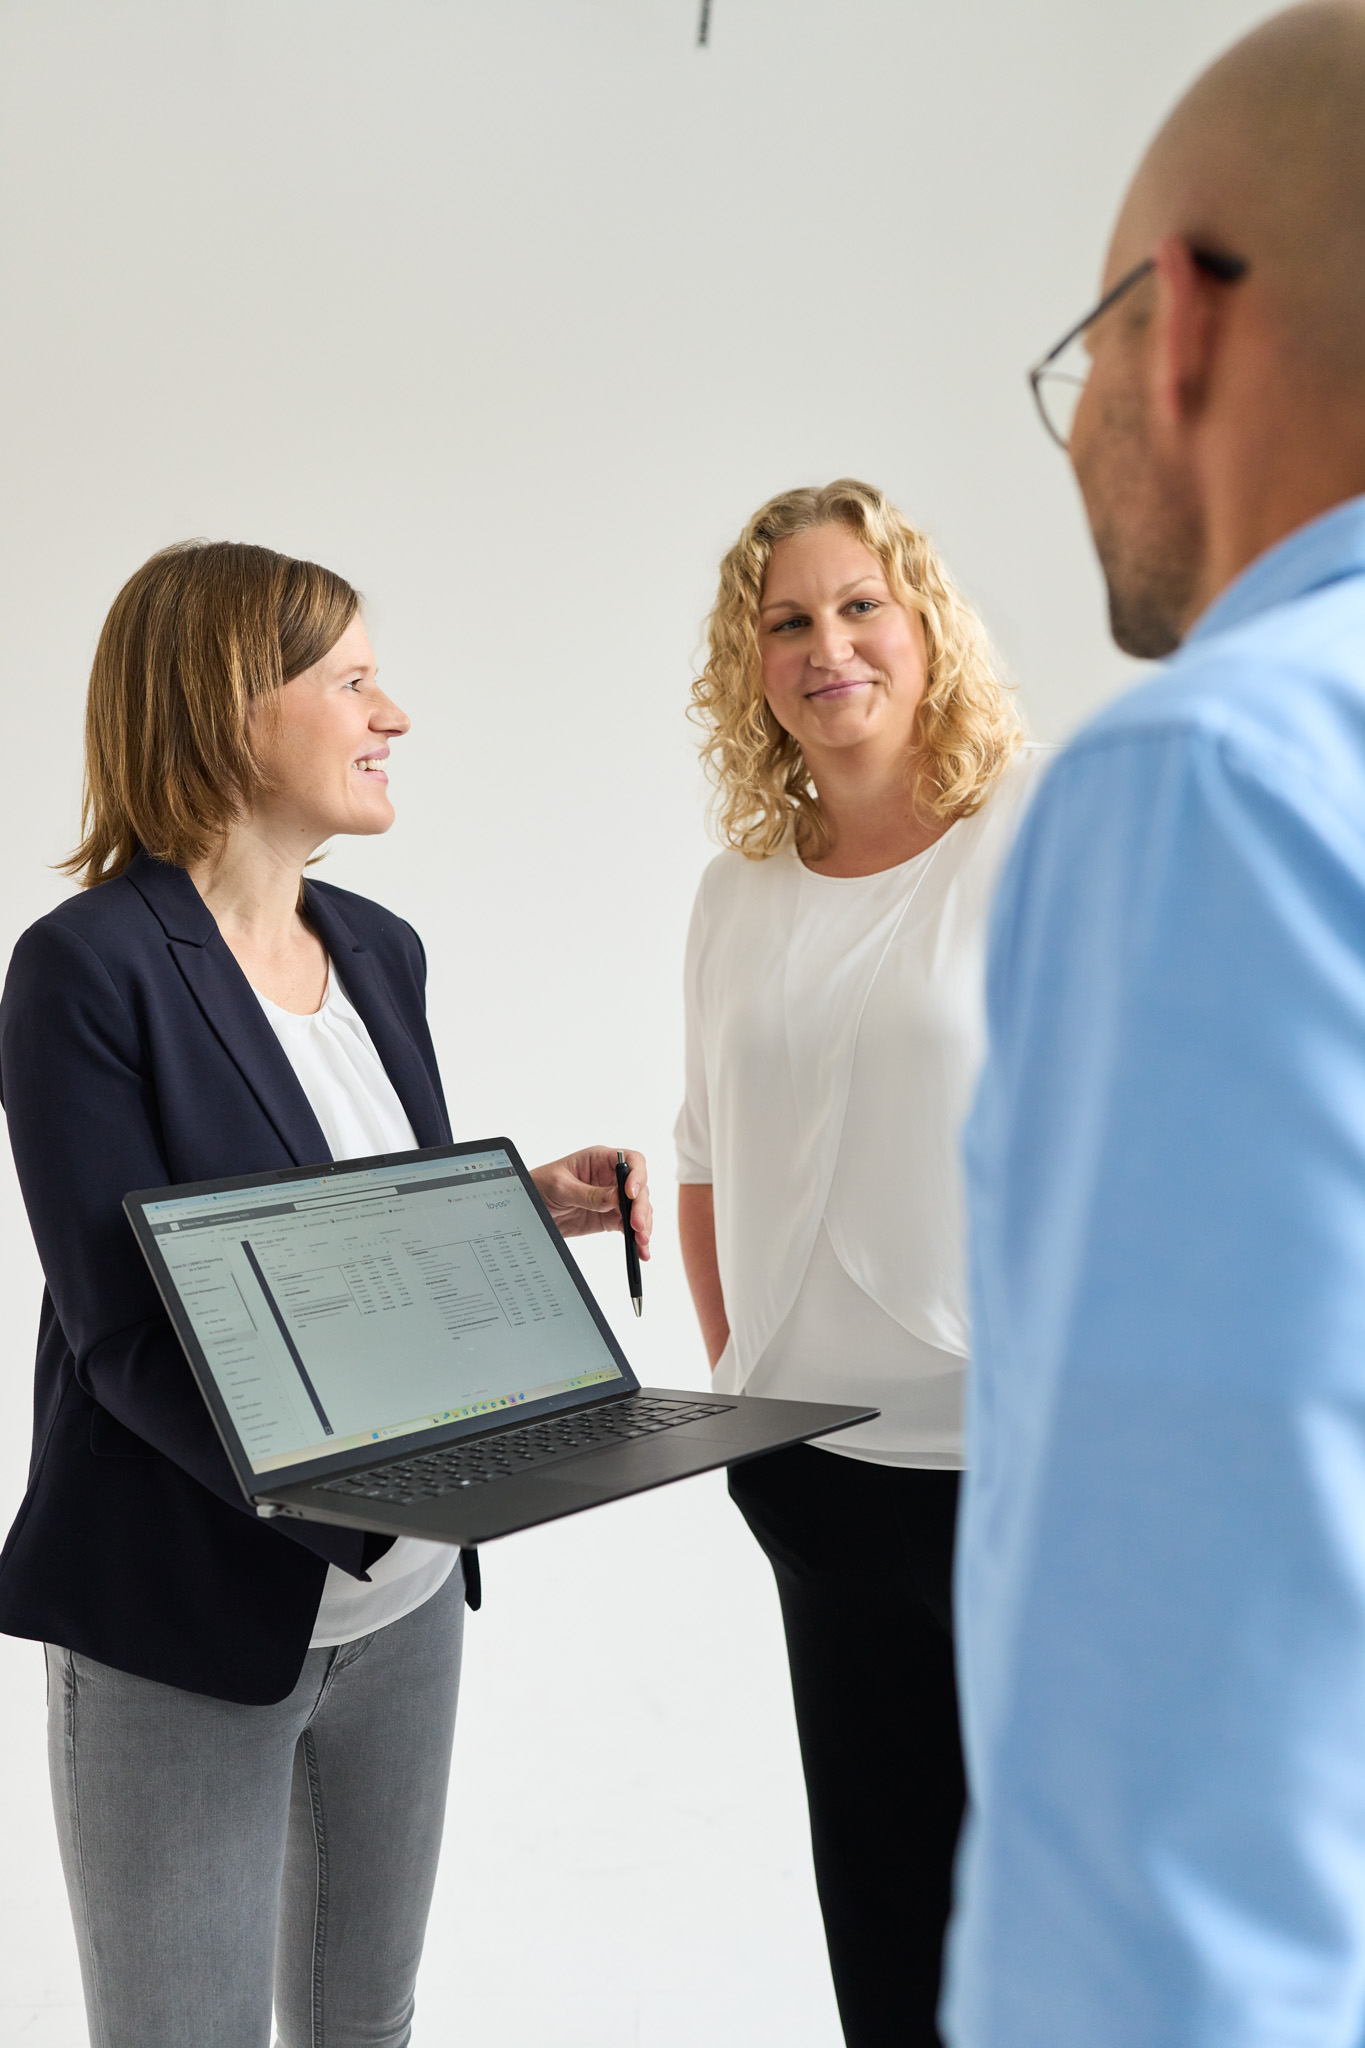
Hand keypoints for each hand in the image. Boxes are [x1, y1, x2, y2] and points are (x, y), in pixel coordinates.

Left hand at [530, 1148, 651, 1256]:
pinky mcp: (608, 1218)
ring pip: (638, 1209)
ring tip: (641, 1242)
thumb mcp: (561, 1187)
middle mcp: (610, 1177)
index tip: (631, 1194)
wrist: (526, 1210)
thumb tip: (615, 1198)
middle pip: (639, 1188)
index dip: (637, 1176)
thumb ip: (588, 1194)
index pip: (631, 1161)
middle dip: (641, 1207)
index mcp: (599, 1160)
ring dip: (643, 1225)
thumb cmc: (540, 1186)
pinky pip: (628, 1227)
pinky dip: (636, 1239)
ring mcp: (611, 1199)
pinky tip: (641, 1249)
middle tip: (637, 1226)